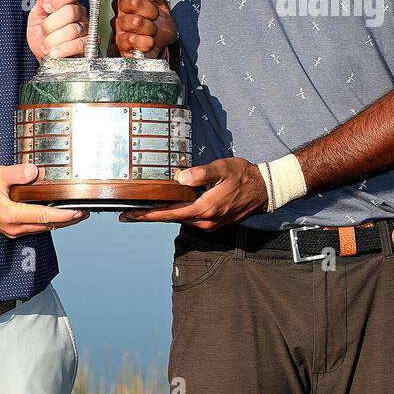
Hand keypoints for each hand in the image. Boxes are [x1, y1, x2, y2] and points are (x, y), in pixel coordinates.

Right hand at [0, 162, 88, 237]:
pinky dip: (47, 222)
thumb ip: (18, 173)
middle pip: (47, 226)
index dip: (65, 215)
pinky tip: (55, 214)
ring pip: (41, 228)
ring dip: (59, 222)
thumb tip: (37, 173)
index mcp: (10, 215)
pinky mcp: (10, 228)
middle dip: (68, 220)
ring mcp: (11, 230)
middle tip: (85, 212)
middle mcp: (13, 227)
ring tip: (75, 214)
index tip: (79, 212)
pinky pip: (34, 227)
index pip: (45, 217)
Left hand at [27, 0, 88, 62]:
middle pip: (70, 11)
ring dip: (53, 40)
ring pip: (72, 29)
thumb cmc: (42, 37)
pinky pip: (78, 44)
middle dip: (51, 24)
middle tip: (44, 31)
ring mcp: (86, 29)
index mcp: (67, 3)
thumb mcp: (36, 18)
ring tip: (47, 45)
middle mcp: (79, 14)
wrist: (46, 59)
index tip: (46, 7)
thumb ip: (41, 1)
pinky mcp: (90, 45)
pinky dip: (63, 49)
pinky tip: (54, 52)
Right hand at [113, 0, 175, 57]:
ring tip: (152, 32)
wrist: (160, 50)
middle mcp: (121, 8)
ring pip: (135, 21)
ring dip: (151, 29)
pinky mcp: (121, 43)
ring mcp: (119, 25)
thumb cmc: (159, 27)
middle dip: (151, 10)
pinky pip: (134, 39)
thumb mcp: (162, 6)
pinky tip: (148, 42)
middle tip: (155, 17)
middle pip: (132, 0)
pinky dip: (147, 42)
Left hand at [119, 157, 266, 229]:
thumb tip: (180, 178)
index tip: (128, 215)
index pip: (169, 214)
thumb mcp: (222, 169)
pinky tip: (169, 207)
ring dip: (162, 215)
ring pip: (179, 219)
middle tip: (128, 212)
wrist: (264, 190)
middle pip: (170, 219)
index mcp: (204, 209)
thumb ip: (201, 174)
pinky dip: (176, 214)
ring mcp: (209, 224)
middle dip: (149, 215)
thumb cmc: (244, 177)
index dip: (146, 215)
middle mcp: (205, 221)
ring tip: (145, 208)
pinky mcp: (213, 222)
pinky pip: (189, 219)